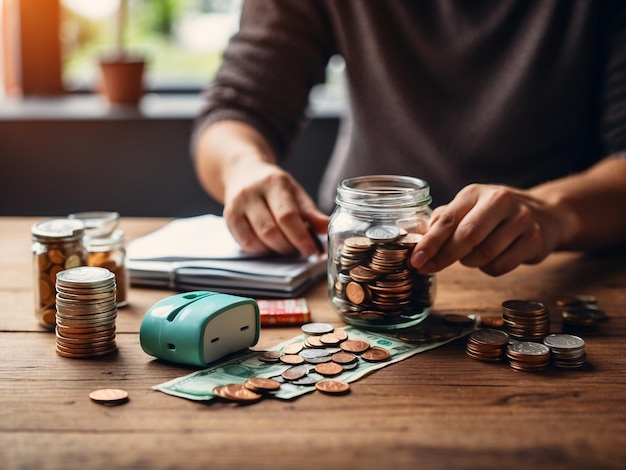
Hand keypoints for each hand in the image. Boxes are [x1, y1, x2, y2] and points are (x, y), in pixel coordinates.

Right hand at [222, 160, 328, 256]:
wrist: (244, 173)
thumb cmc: (276, 188)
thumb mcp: (296, 194)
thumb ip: (312, 214)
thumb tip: (328, 229)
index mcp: (274, 183)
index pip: (287, 216)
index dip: (301, 238)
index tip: (314, 252)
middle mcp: (252, 192)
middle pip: (271, 231)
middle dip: (289, 247)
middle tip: (300, 250)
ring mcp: (236, 205)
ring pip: (257, 240)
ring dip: (275, 250)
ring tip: (287, 247)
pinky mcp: (228, 217)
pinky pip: (245, 243)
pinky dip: (261, 250)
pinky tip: (270, 246)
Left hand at [409, 184, 569, 275]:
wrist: (546, 214)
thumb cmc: (495, 214)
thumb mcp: (469, 207)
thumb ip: (445, 219)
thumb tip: (419, 236)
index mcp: (475, 193)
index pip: (448, 219)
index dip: (430, 243)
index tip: (416, 260)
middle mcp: (499, 201)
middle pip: (467, 237)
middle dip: (444, 257)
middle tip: (428, 268)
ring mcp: (520, 220)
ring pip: (484, 254)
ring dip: (470, 263)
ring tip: (471, 256)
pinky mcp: (535, 240)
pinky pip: (501, 265)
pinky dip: (489, 269)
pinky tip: (491, 259)